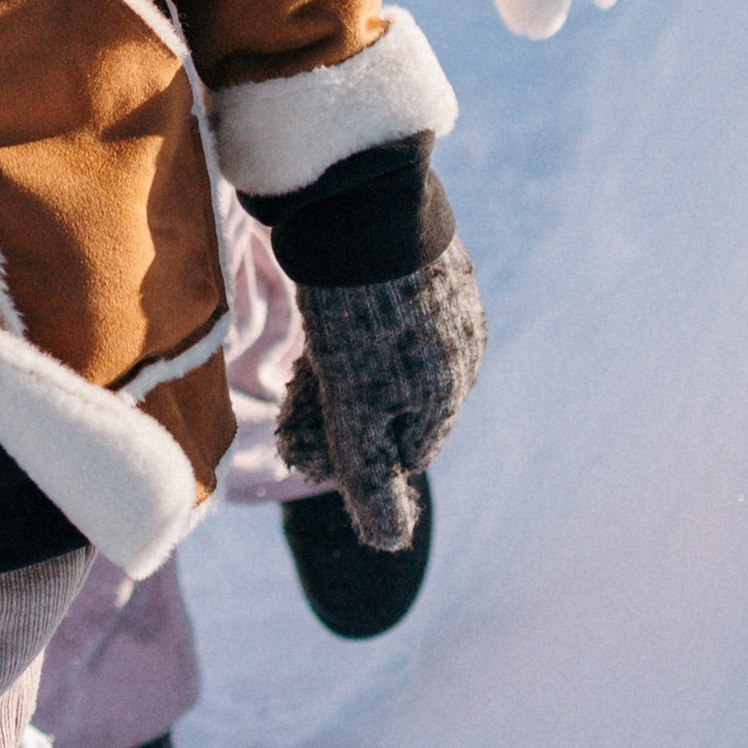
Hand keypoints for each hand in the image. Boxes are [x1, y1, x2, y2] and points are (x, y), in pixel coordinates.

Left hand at [276, 244, 485, 551]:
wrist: (358, 200)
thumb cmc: (358, 316)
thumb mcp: (357, 409)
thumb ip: (371, 478)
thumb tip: (390, 547)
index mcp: (451, 385)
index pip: (406, 452)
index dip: (355, 462)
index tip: (306, 449)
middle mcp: (457, 347)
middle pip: (394, 407)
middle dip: (342, 423)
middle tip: (290, 427)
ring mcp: (439, 302)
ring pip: (386, 363)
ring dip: (342, 385)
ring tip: (298, 384)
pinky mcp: (415, 264)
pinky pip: (383, 319)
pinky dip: (349, 338)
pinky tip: (318, 333)